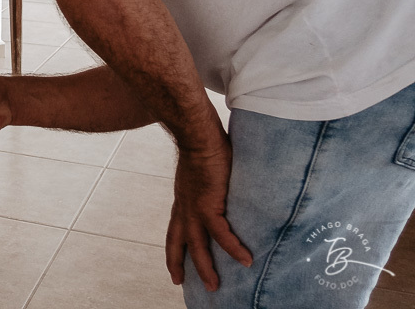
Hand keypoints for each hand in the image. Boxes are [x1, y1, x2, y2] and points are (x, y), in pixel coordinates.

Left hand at [165, 134, 252, 290]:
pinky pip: (221, 234)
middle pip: (179, 242)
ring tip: (215, 286)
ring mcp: (194, 207)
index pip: (174, 230)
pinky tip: (246, 260)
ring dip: (205, 268)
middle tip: (179, 283)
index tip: (174, 267)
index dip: (174, 249)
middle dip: (180, 264)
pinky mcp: (208, 204)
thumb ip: (211, 185)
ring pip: (197, 245)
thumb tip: (225, 187)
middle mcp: (185, 207)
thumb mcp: (203, 172)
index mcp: (183, 200)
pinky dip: (233, 249)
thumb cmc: (205, 146)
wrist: (198, 134)